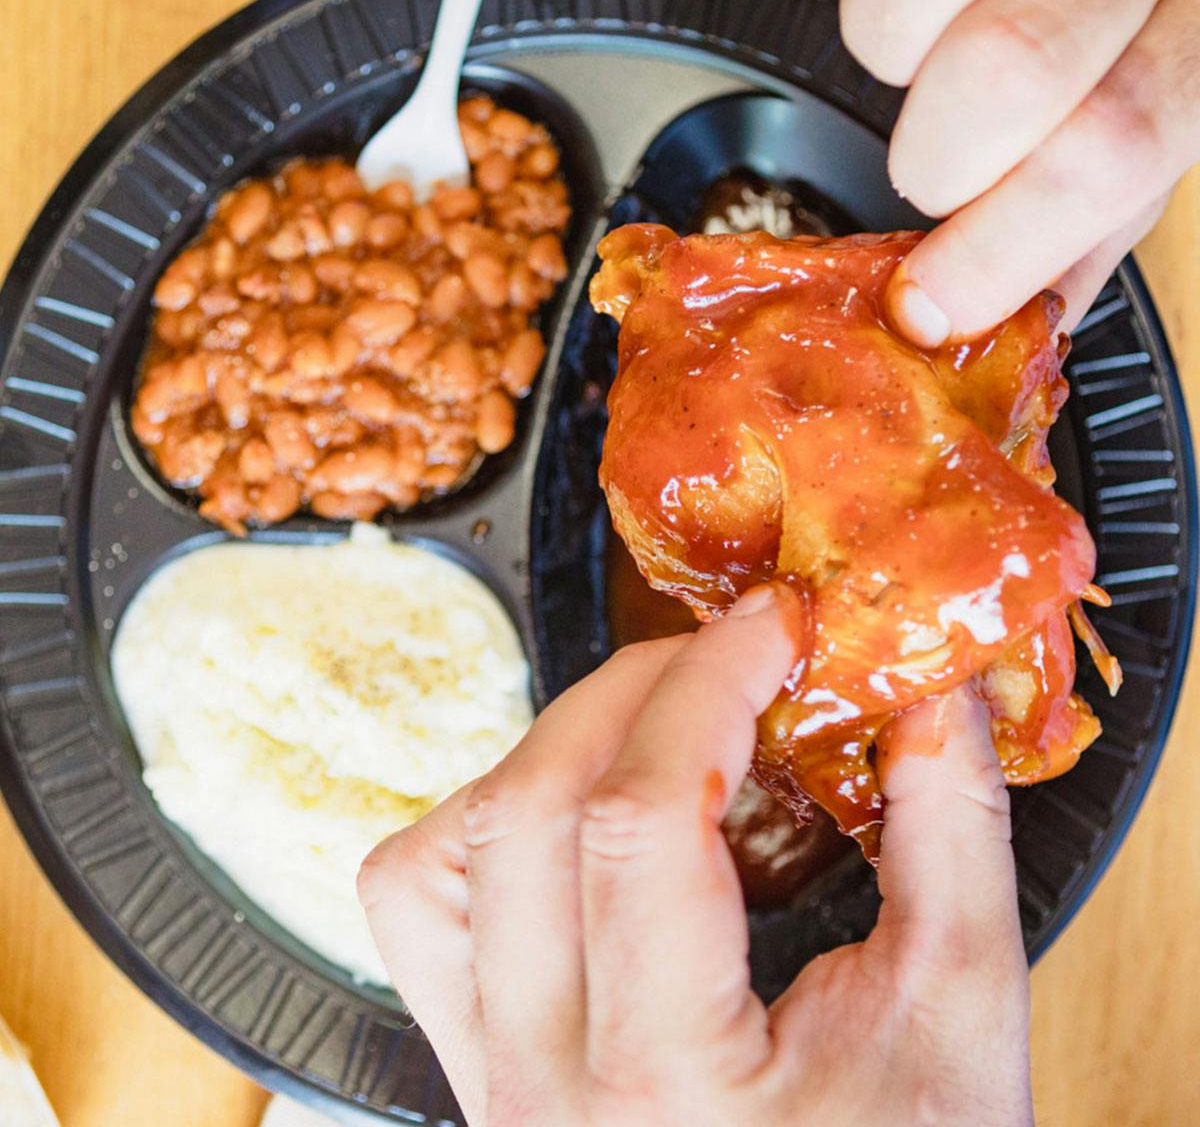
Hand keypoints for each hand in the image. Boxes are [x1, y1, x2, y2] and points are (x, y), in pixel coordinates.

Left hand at [358, 587, 1032, 1125]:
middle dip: (632, 690)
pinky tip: (573, 809)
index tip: (773, 624)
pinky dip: (484, 824)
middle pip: (526, 811)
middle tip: (723, 655)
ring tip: (647, 723)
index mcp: (668, 1074)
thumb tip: (931, 692)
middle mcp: (542, 1080)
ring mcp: (489, 1076)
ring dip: (542, 751)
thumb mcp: (959, 1021)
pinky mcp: (476, 1064)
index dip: (710, 685)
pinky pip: (419, 909)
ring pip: (436, 856)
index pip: (644, 817)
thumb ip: (949, 836)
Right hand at [801, 0, 1199, 342]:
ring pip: (897, 7)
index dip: (1006, 244)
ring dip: (886, 50)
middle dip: (934, 156)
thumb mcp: (1168, 85)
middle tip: (941, 156)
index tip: (932, 307)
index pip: (1115, 142)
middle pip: (1000, 73)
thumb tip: (1027, 320)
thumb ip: (1102, 200)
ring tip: (931, 28)